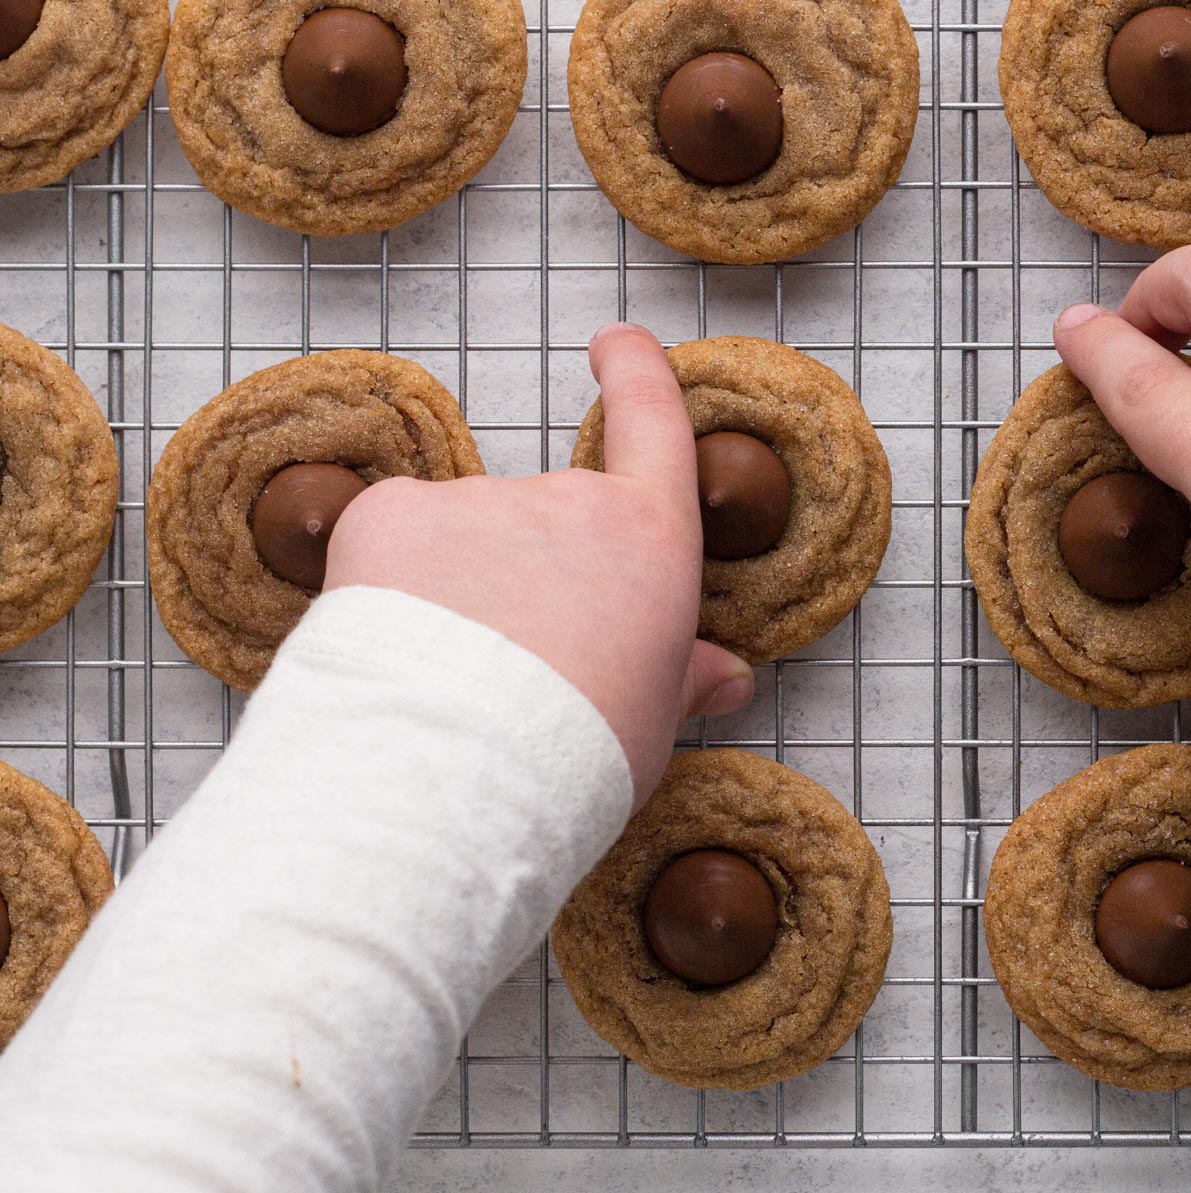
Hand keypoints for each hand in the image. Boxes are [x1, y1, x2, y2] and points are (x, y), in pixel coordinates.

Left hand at [324, 323, 751, 805]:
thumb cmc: (571, 761)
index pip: (652, 423)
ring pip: (466, 539)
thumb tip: (724, 674)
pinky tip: (402, 652)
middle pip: (549, 518)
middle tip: (515, 670)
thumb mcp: (653, 724)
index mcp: (647, 540)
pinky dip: (394, 588)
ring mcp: (475, 499)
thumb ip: (681, 678)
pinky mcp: (390, 514)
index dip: (637, 373)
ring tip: (453, 682)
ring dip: (460, 591)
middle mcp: (567, 498)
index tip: (619, 343)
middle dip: (531, 577)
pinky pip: (396, 544)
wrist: (450, 776)